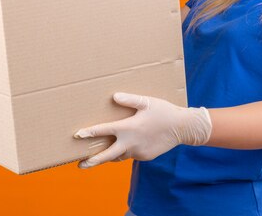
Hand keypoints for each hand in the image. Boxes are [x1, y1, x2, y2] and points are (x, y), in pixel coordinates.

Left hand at [73, 92, 211, 168]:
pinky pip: (131, 155)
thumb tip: (114, 96)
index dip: (89, 133)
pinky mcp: (145, 157)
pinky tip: (126, 145)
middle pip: (107, 155)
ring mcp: (138, 152)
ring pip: (119, 156)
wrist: (183, 128)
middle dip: (92, 161)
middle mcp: (131, 143)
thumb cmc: (164, 111)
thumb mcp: (147, 102)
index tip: (77, 135)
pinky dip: (126, 151)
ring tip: (98, 157)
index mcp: (128, 128)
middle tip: (80, 165)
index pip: (104, 131)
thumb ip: (129, 100)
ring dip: (109, 157)